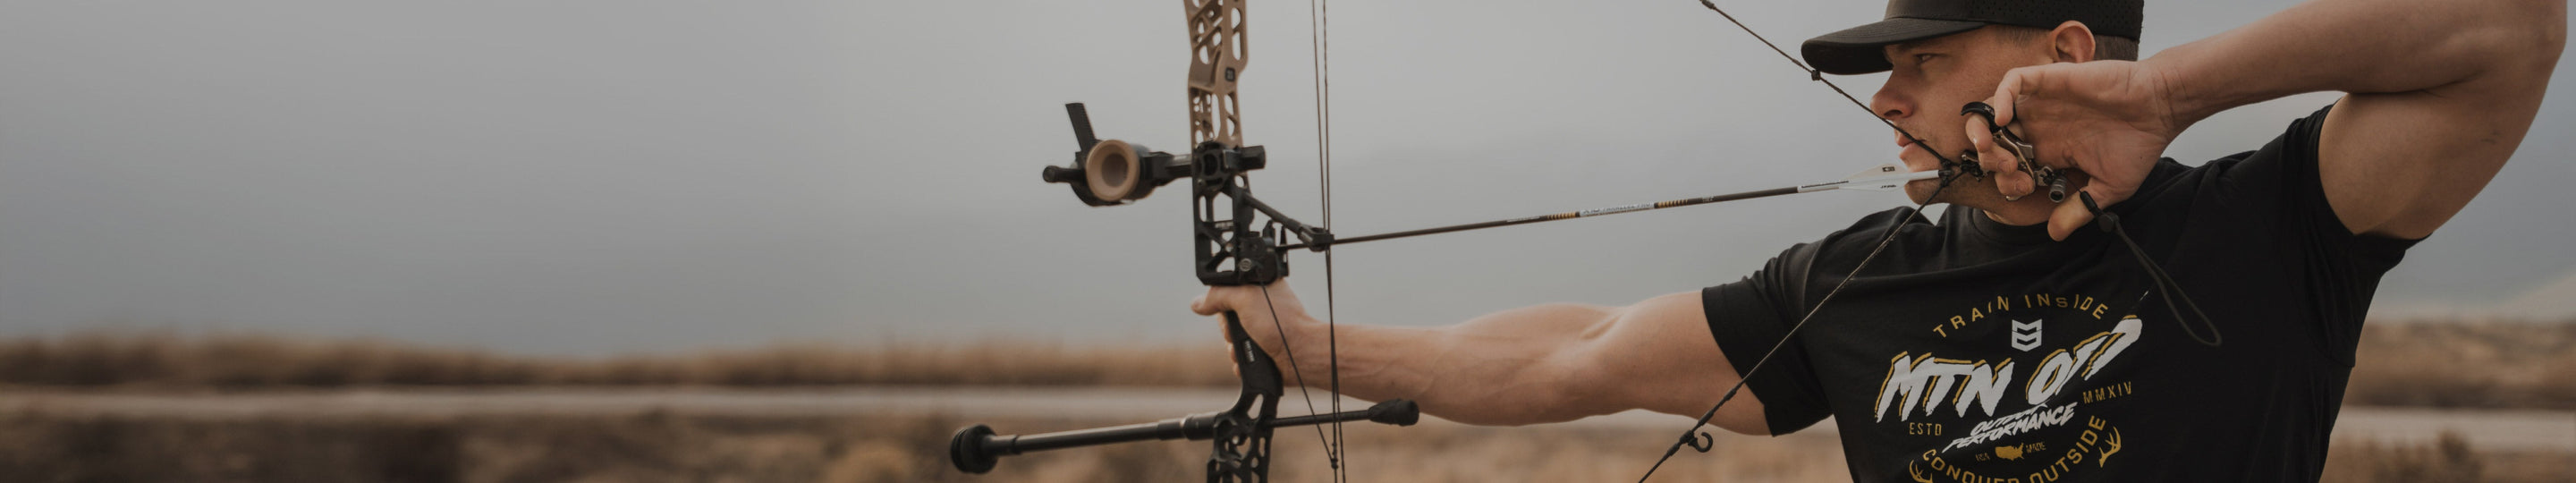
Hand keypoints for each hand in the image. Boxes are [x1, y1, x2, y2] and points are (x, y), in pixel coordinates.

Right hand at [1189, 278, 1319, 374]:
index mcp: (1259, 289)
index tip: (1229, 310)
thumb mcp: (1245, 298)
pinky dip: (1242, 361)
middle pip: (1225, 320)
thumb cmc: (1281, 323)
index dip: (1222, 303)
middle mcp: (1259, 309)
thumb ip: (1218, 296)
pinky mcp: (1261, 351)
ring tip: (1251, 346)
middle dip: (1229, 330)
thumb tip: (1197, 303)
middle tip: (1244, 328)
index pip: (1225, 293)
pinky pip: (1239, 357)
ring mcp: (1260, 331)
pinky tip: (1253, 358)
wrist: (1300, 355)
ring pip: (1230, 341)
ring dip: (1235, 348)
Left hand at [1971, 59, 2191, 238]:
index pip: (2010, 166)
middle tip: (2007, 168)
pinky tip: (2004, 118)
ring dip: (1982, 128)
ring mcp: (2042, 104)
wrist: (2161, 107)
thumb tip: (2055, 234)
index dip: (2006, 179)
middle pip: (1993, 140)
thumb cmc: (2139, 145)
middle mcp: (2040, 127)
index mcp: (2050, 151)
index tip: (2023, 187)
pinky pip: (2012, 81)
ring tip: (1990, 146)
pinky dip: (2000, 97)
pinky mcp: (2050, 81)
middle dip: (1988, 158)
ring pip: (1992, 111)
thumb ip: (2079, 209)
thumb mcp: (2109, 188)